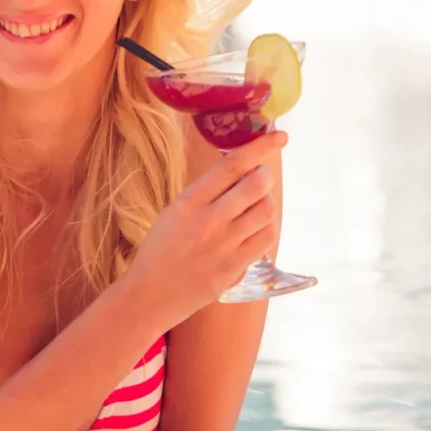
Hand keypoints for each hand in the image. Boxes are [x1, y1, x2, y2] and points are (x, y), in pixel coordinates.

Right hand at [125, 131, 285, 325]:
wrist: (150, 294)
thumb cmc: (160, 249)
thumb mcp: (173, 211)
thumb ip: (206, 192)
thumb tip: (243, 170)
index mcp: (188, 201)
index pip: (232, 164)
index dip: (261, 146)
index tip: (280, 136)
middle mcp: (208, 220)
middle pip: (256, 184)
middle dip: (265, 175)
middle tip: (259, 178)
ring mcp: (224, 245)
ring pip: (266, 209)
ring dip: (266, 201)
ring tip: (253, 206)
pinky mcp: (235, 267)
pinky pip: (267, 237)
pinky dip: (267, 226)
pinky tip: (255, 227)